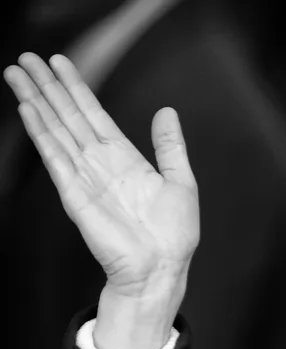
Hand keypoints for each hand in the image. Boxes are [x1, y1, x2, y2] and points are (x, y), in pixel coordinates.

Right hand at [4, 53, 199, 348]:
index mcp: (125, 159)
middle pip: (67, 116)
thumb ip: (170, 145)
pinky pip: (55, 158)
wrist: (161, 267)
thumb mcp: (181, 181)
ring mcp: (84, 177)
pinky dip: (41, 133)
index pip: (94, 115)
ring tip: (16, 73)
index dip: (77, 88)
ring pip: (55, 130)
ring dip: (36, 101)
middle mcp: (100, 165)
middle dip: (47, 87)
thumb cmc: (173, 234)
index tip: (60, 63)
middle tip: (26, 57)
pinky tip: (28, 110)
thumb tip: (166, 111)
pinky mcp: (75, 195)